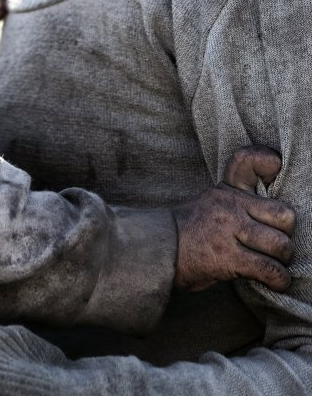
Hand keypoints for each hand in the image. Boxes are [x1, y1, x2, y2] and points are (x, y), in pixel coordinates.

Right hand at [172, 146, 295, 291]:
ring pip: (280, 246)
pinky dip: (278, 280)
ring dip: (282, 262)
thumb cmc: (189, 233)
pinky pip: (269, 270)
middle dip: (285, 235)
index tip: (273, 166)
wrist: (159, 252)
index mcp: (225, 192)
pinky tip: (274, 283)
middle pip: (283, 215)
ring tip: (274, 266)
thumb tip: (270, 200)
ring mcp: (229, 231)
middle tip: (275, 246)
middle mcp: (229, 206)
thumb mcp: (209, 203)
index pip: (248, 161)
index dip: (266, 162)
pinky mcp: (228, 257)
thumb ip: (237, 199)